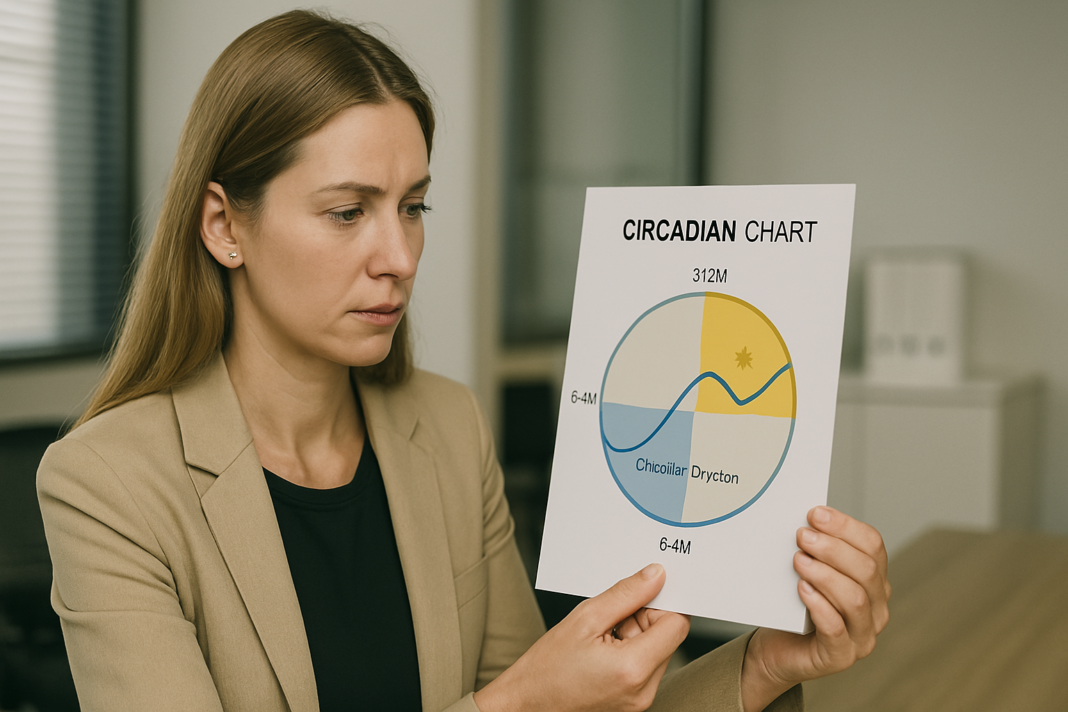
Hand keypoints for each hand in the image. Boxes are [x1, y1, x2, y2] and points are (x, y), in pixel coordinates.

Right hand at [474, 563, 689, 711]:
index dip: (662, 602)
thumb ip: (626, 594)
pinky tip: (604, 650)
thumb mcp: (585, 618)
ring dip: (637, 635)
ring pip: (658, 651)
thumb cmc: (547, 668)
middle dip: (645, 619)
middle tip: (612, 616)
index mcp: (633, 668)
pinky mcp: (634, 703)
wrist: (527, 704)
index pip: (677, 623)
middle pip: (669, 637)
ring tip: (603, 637)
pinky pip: (646, 667)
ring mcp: (640, 700)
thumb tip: (656, 576)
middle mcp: (644, 689)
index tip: (643, 592)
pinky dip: (631, 651)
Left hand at [741, 506, 890, 711]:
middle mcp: (876, 608)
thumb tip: (807, 520)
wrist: (777, 650)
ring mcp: (862, 635)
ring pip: (855, 598)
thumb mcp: (809, 572)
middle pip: (866, 570)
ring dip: (825, 574)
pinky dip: (819, 606)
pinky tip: (802, 590)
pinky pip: (836, 629)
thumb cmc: (794, 607)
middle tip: (802, 536)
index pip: (873, 546)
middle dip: (832, 548)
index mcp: (874, 581)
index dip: (845, 526)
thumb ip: (815, 550)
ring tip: (799, 560)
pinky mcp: (841, 656)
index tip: (815, 514)